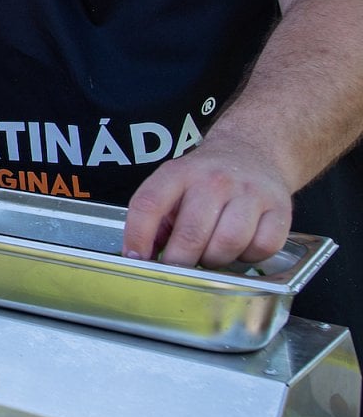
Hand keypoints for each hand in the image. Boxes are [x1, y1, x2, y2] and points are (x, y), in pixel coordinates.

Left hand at [122, 135, 293, 267]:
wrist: (252, 152)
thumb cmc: (206, 179)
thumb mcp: (172, 186)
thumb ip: (155, 218)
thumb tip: (140, 255)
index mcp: (178, 173)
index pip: (149, 204)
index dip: (138, 235)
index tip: (136, 258)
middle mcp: (214, 180)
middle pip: (191, 235)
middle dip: (180, 261)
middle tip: (181, 264)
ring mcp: (249, 193)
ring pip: (228, 245)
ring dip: (215, 260)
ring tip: (211, 254)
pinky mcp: (279, 209)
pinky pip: (262, 248)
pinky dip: (249, 257)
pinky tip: (240, 247)